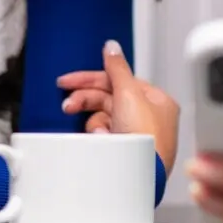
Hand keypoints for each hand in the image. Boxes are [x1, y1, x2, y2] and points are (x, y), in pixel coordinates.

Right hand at [56, 40, 180, 172]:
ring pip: (103, 121)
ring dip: (95, 125)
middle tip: (68, 105)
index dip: (92, 79)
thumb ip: (117, 68)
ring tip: (98, 134)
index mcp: (156, 100)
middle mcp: (148, 117)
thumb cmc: (146, 138)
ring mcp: (136, 137)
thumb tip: (111, 47)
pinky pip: (103, 139)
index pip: (118, 81)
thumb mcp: (129, 93)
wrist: (142, 176)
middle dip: (87, 102)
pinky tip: (102, 143)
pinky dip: (99, 140)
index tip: (67, 81)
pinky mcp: (124, 154)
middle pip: (108, 100)